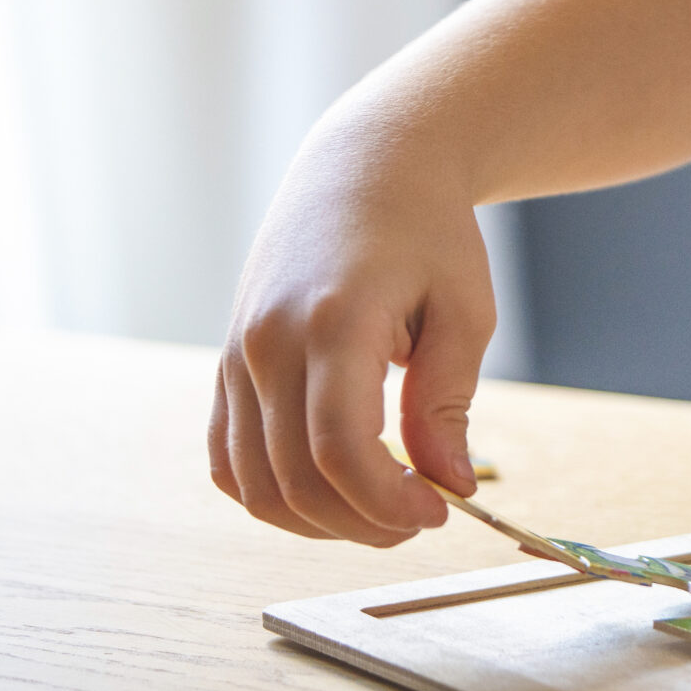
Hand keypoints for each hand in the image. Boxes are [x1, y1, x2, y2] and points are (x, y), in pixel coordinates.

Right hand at [208, 140, 495, 545]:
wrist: (363, 167)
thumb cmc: (427, 232)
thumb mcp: (465, 308)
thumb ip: (449, 401)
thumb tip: (451, 484)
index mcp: (332, 322)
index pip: (338, 451)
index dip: (386, 502)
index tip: (439, 511)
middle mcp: (267, 343)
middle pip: (294, 480)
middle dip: (362, 522)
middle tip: (419, 518)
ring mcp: (235, 355)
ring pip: (253, 484)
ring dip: (317, 521)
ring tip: (380, 508)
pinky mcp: (225, 365)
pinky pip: (228, 460)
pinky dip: (273, 494)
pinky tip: (330, 490)